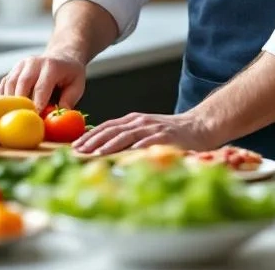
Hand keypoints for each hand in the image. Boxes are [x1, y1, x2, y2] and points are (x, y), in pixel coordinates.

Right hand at [0, 53, 86, 110]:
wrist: (61, 56)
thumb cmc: (70, 74)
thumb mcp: (77, 85)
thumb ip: (68, 100)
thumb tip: (57, 117)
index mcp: (51, 66)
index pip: (41, 87)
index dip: (37, 103)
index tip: (35, 118)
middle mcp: (34, 62)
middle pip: (22, 84)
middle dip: (21, 104)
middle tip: (22, 121)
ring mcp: (21, 65)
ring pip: (10, 84)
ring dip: (11, 102)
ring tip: (14, 117)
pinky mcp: (13, 70)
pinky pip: (4, 85)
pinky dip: (4, 98)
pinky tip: (8, 110)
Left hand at [73, 111, 218, 155]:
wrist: (199, 126)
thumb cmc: (171, 133)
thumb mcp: (145, 131)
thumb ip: (128, 137)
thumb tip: (105, 149)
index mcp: (133, 120)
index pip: (107, 126)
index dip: (90, 135)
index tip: (75, 146)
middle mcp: (140, 121)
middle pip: (112, 130)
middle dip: (93, 140)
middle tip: (77, 151)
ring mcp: (152, 128)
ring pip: (126, 135)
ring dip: (109, 144)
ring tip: (95, 153)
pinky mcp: (165, 136)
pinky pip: (147, 142)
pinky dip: (135, 147)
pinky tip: (125, 154)